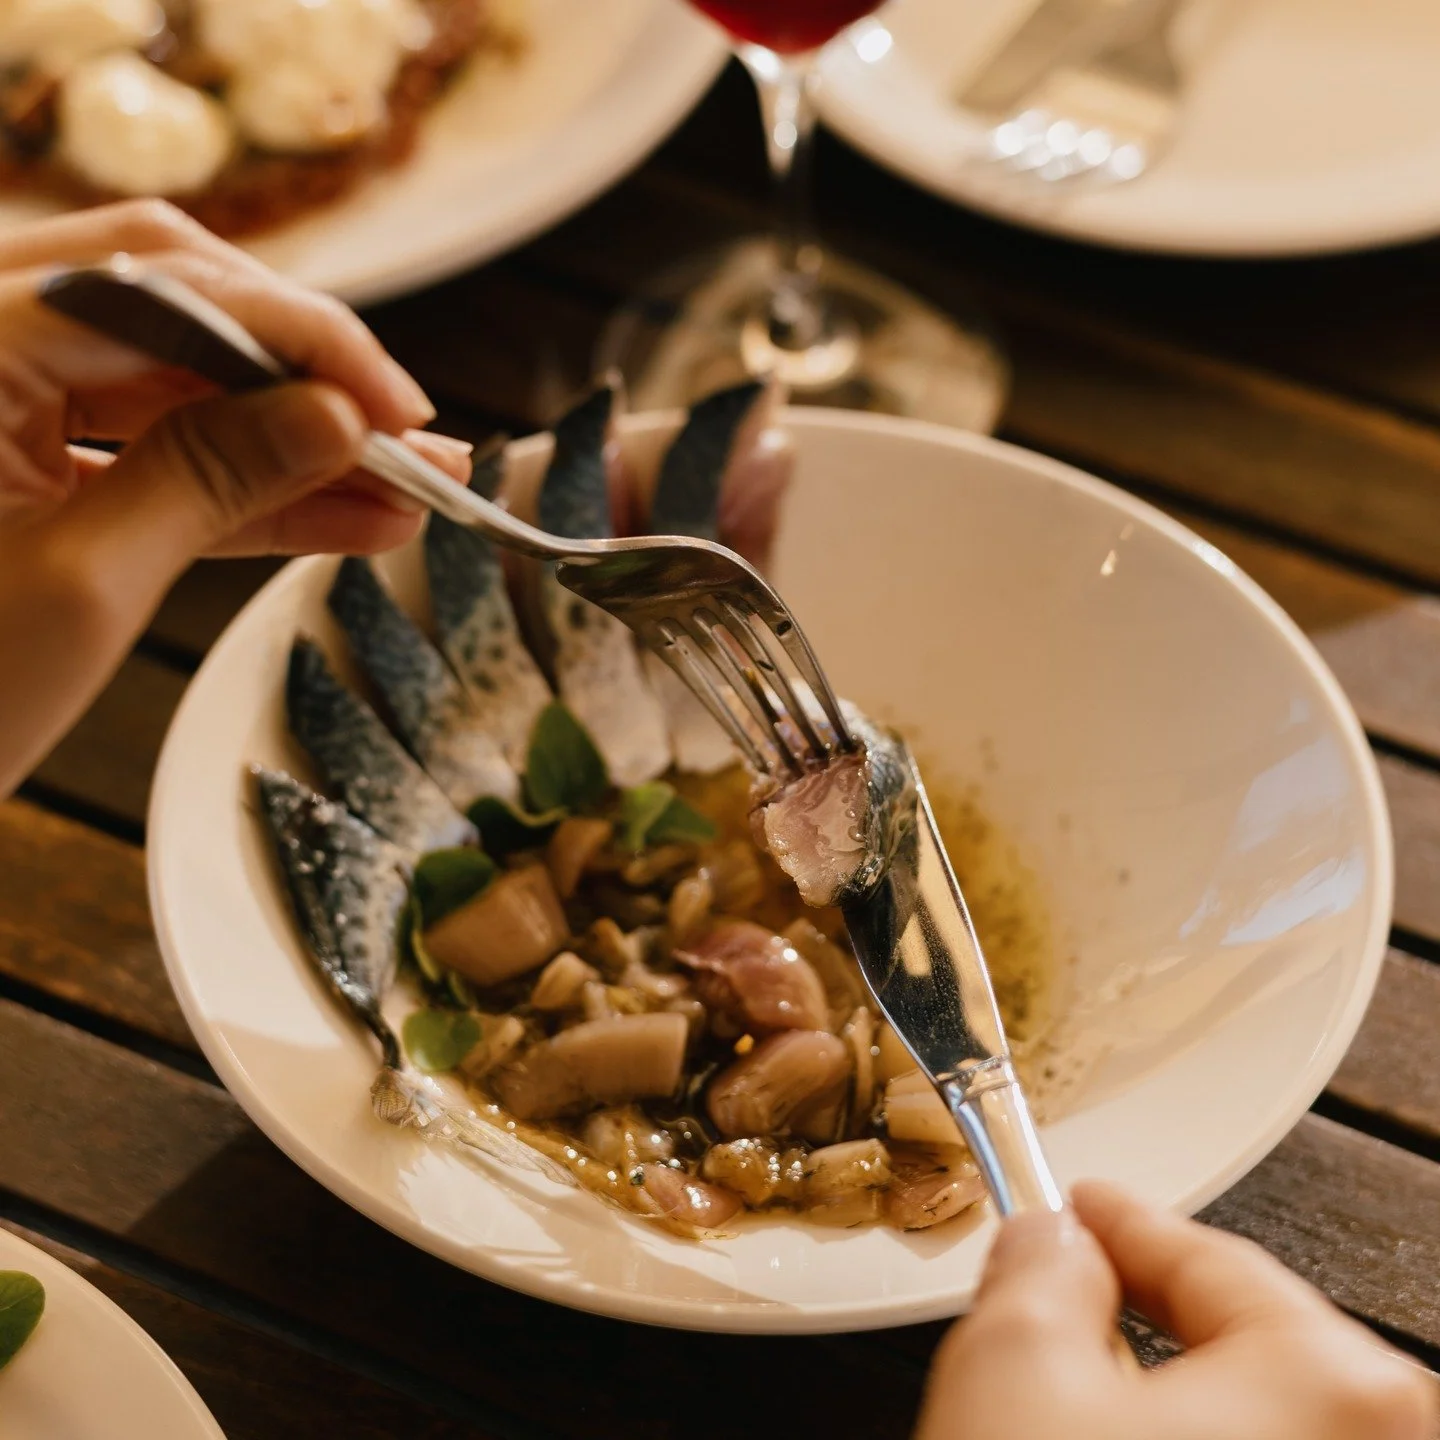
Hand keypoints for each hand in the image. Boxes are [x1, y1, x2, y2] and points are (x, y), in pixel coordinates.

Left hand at [0, 199, 471, 797]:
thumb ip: (212, 480)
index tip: (396, 406)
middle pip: (177, 307)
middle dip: (307, 375)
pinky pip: (153, 453)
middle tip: (412, 435)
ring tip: (411, 490)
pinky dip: (249, 490)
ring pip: (179, 385)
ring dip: (296, 440)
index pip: (163, 286)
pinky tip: (351, 518)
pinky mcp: (20, 459)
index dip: (302, 338)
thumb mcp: (83, 586)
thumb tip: (337, 416)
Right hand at [916, 1182, 1435, 1439]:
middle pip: (1246, 1341)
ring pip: (1255, 1419)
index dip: (1119, 1219)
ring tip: (1078, 1397)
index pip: (1207, 1258)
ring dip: (1168, 1396)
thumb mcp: (1015, 1363)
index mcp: (1334, 1385)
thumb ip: (1039, 1263)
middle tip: (1063, 1288)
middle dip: (1145, 1311)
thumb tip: (1054, 1241)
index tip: (1075, 1198)